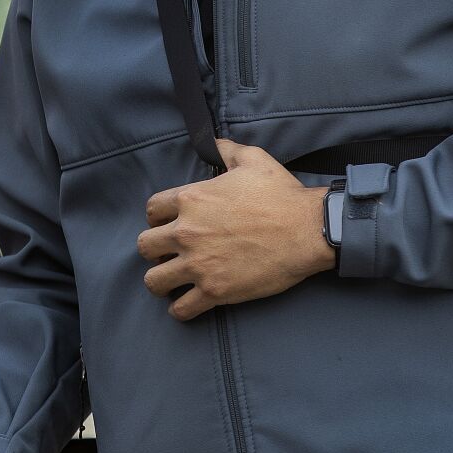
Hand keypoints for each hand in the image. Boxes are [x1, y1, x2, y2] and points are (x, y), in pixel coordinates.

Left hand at [138, 139, 332, 321]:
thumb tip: (213, 142)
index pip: (151, 210)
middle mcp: (186, 232)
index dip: (158, 218)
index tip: (168, 225)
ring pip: (154, 281)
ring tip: (173, 281)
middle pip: (145, 246)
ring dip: (161, 282)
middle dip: (155, 251)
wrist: (308, 230)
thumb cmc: (281, 194)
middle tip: (169, 254)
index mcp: (190, 199)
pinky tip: (188, 304)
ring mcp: (198, 264)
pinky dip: (182, 309)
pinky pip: (181, 309)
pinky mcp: (214, 291)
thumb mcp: (252, 159)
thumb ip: (226, 149)